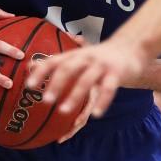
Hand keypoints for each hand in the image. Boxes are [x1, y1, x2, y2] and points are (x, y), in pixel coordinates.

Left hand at [27, 35, 149, 119]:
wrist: (132, 46)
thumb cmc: (100, 55)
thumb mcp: (79, 55)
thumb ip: (58, 62)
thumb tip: (30, 64)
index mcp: (75, 54)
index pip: (55, 60)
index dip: (41, 72)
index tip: (29, 86)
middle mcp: (87, 58)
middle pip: (69, 69)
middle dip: (56, 84)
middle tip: (45, 100)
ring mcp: (102, 65)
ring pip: (87, 80)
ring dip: (74, 95)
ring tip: (63, 111)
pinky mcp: (117, 73)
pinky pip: (108, 88)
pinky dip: (102, 101)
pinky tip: (96, 114)